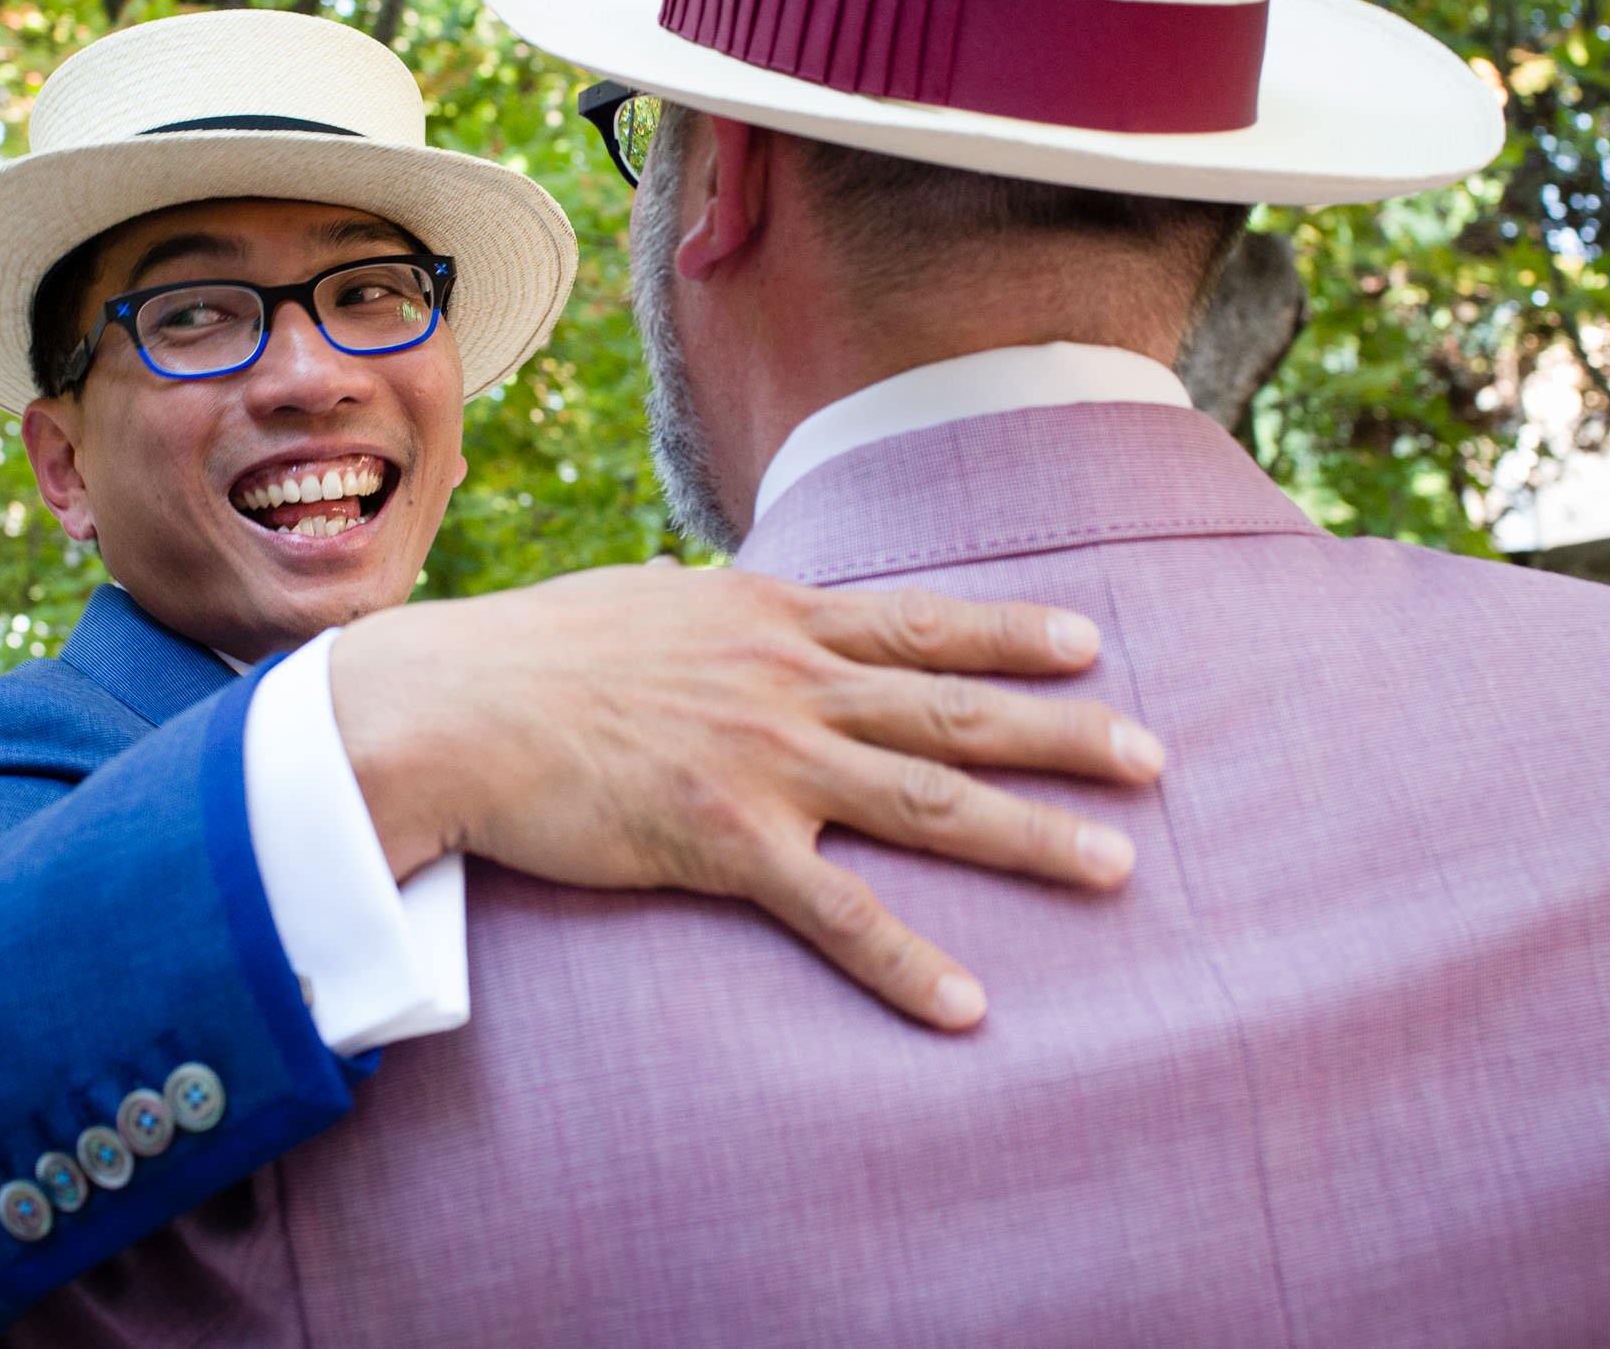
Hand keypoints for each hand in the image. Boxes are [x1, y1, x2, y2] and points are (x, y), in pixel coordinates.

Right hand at [331, 565, 1162, 1030]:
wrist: (456, 704)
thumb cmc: (540, 653)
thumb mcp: (651, 604)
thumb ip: (721, 615)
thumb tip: (749, 604)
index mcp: (775, 617)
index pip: (922, 622)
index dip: (1014, 631)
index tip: (1093, 641)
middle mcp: (791, 680)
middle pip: (956, 709)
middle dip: (1064, 733)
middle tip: (1153, 757)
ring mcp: (767, 758)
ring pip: (929, 800)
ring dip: (1031, 837)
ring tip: (1115, 865)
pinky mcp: (726, 838)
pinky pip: (838, 911)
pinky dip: (907, 963)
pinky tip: (967, 1006)